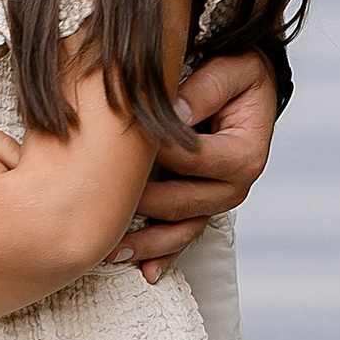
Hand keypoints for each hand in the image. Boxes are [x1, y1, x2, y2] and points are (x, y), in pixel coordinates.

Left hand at [108, 51, 279, 281]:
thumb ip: (205, 89)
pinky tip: (144, 271)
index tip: (117, 144)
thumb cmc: (237, 75)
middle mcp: (233, 187)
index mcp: (244, 154)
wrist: (246, 88)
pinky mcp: (201, 207)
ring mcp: (215, 202)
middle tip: (93, 200)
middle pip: (180, 202)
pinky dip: (162, 255)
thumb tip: (173, 112)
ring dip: (145, 243)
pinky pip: (182, 237)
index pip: (191, 159)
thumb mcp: (232, 68)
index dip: (154, 152)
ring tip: (109, 250)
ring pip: (179, 229)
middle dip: (137, 203)